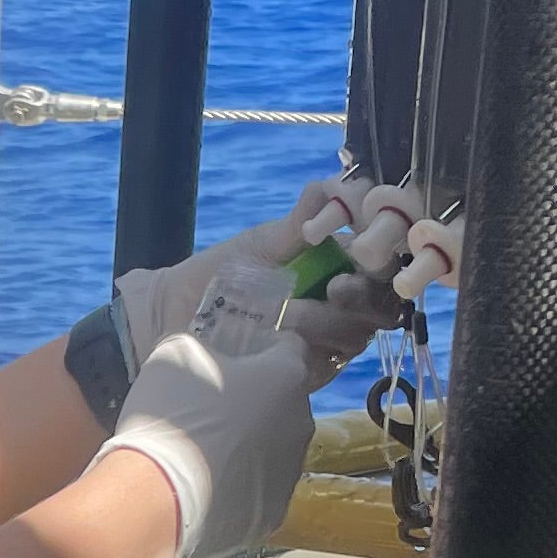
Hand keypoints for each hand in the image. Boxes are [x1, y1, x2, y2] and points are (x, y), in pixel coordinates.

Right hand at [93, 295, 315, 557]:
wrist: (156, 499)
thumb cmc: (170, 416)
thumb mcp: (174, 355)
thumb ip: (206, 350)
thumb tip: (211, 361)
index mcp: (286, 377)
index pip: (289, 348)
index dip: (259, 349)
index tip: (232, 358)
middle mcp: (301, 423)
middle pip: (283, 403)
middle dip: (255, 401)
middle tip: (212, 409)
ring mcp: (289, 473)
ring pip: (274, 449)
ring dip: (249, 446)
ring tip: (205, 455)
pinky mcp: (273, 514)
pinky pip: (258, 490)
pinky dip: (239, 487)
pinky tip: (206, 489)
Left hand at [115, 175, 457, 388]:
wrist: (173, 322)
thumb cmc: (215, 276)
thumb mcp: (258, 245)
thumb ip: (298, 222)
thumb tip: (329, 185)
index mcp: (332, 265)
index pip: (380, 258)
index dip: (383, 253)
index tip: (360, 250)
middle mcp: (338, 302)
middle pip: (380, 300)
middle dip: (362, 293)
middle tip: (334, 289)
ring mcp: (327, 338)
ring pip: (358, 332)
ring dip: (329, 323)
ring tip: (289, 316)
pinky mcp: (309, 371)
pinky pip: (330, 364)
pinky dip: (313, 353)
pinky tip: (286, 344)